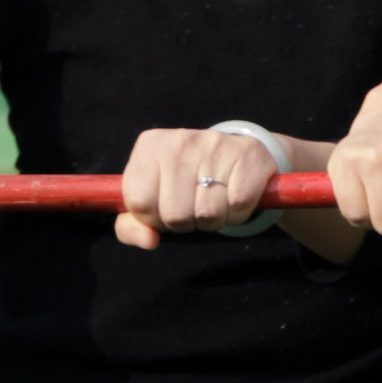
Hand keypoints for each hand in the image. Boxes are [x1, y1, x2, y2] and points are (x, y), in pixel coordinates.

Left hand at [115, 120, 299, 250]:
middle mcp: (179, 141)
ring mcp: (215, 145)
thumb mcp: (153, 197)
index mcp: (150, 146)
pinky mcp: (248, 155)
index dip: (154, 218)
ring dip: (213, 221)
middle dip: (186, 223)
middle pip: (174, 214)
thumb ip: (133, 225)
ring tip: (215, 203)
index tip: (165, 209)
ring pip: (208, 214)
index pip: (138, 202)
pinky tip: (234, 198)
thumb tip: (149, 241)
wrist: (240, 155)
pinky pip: (238, 206)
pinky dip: (238, 214)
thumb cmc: (187, 183)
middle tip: (194, 208)